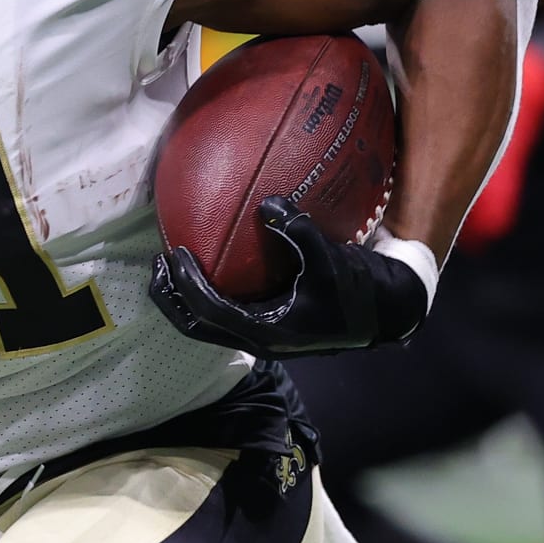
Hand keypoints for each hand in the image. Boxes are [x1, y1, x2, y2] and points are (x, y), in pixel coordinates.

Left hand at [149, 195, 428, 357]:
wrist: (386, 311)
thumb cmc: (359, 290)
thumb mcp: (331, 259)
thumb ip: (299, 231)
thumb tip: (268, 203)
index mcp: (267, 332)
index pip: (210, 311)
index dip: (186, 284)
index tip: (174, 254)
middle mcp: (258, 339)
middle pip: (195, 326)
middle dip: (170, 297)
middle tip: (156, 263)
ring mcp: (260, 335)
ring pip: (205, 324)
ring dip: (183, 296)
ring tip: (169, 264)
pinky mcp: (267, 324)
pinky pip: (223, 312)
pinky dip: (206, 292)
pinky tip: (207, 261)